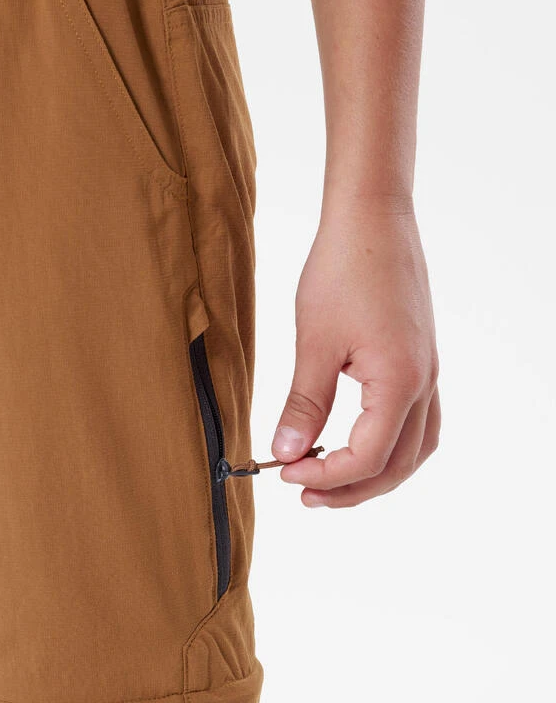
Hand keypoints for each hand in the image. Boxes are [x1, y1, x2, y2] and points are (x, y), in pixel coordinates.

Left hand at [271, 198, 439, 506]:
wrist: (372, 219)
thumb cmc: (343, 270)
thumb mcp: (315, 342)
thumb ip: (303, 403)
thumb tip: (285, 451)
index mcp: (400, 382)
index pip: (367, 457)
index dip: (324, 475)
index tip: (284, 474)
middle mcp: (424, 383)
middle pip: (397, 463)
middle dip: (351, 488)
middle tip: (304, 493)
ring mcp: (429, 372)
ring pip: (414, 447)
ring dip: (375, 471)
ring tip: (331, 477)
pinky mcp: (421, 358)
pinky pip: (418, 420)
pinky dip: (389, 443)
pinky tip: (356, 437)